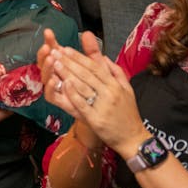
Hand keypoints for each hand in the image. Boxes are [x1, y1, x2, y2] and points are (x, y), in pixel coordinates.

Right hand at [39, 30, 102, 109]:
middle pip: (46, 63)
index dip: (50, 41)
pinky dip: (51, 88)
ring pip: (46, 78)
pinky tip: (54, 80)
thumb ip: (92, 51)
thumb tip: (87, 34)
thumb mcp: (99, 68)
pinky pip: (51, 96)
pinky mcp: (62, 103)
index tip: (49, 32)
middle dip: (44, 54)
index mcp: (66, 65)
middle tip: (47, 47)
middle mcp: (60, 76)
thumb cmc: (101, 88)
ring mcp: (60, 89)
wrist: (107, 112)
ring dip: (47, 68)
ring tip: (51, 60)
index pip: (55, 50)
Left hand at [46, 33, 145, 150]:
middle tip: (55, 52)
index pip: (95, 67)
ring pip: (82, 86)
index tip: (66, 49)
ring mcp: (102, 106)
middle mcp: (109, 93)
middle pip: (86, 74)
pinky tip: (63, 84)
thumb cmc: (128, 114)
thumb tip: (104, 57)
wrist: (133, 138)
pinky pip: (82, 104)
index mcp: (115, 85)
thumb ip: (116, 72)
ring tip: (55, 64)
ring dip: (67, 74)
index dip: (80, 57)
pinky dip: (72, 93)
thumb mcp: (127, 89)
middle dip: (69, 62)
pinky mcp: (96, 119)